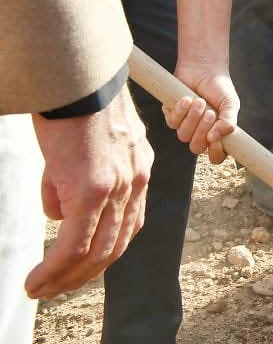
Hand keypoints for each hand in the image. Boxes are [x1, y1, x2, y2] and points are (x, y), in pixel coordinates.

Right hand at [26, 88, 151, 298]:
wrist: (77, 78)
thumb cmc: (77, 106)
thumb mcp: (86, 147)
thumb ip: (78, 181)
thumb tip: (61, 213)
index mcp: (138, 169)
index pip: (127, 224)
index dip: (103, 252)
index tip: (80, 269)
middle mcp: (135, 181)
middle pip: (115, 245)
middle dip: (84, 274)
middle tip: (56, 288)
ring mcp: (117, 187)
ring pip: (96, 252)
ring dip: (67, 278)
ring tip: (41, 290)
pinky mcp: (93, 188)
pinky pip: (75, 243)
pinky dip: (56, 268)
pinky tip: (38, 279)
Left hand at [164, 62, 237, 163]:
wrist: (204, 69)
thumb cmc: (219, 88)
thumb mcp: (230, 104)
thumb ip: (229, 121)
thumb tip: (216, 138)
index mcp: (217, 134)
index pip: (216, 156)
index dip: (215, 152)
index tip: (217, 139)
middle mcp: (200, 133)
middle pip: (196, 147)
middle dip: (202, 131)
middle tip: (210, 113)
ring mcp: (185, 126)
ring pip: (183, 136)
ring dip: (192, 118)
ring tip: (200, 101)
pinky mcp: (172, 116)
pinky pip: (172, 122)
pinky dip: (181, 110)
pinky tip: (187, 98)